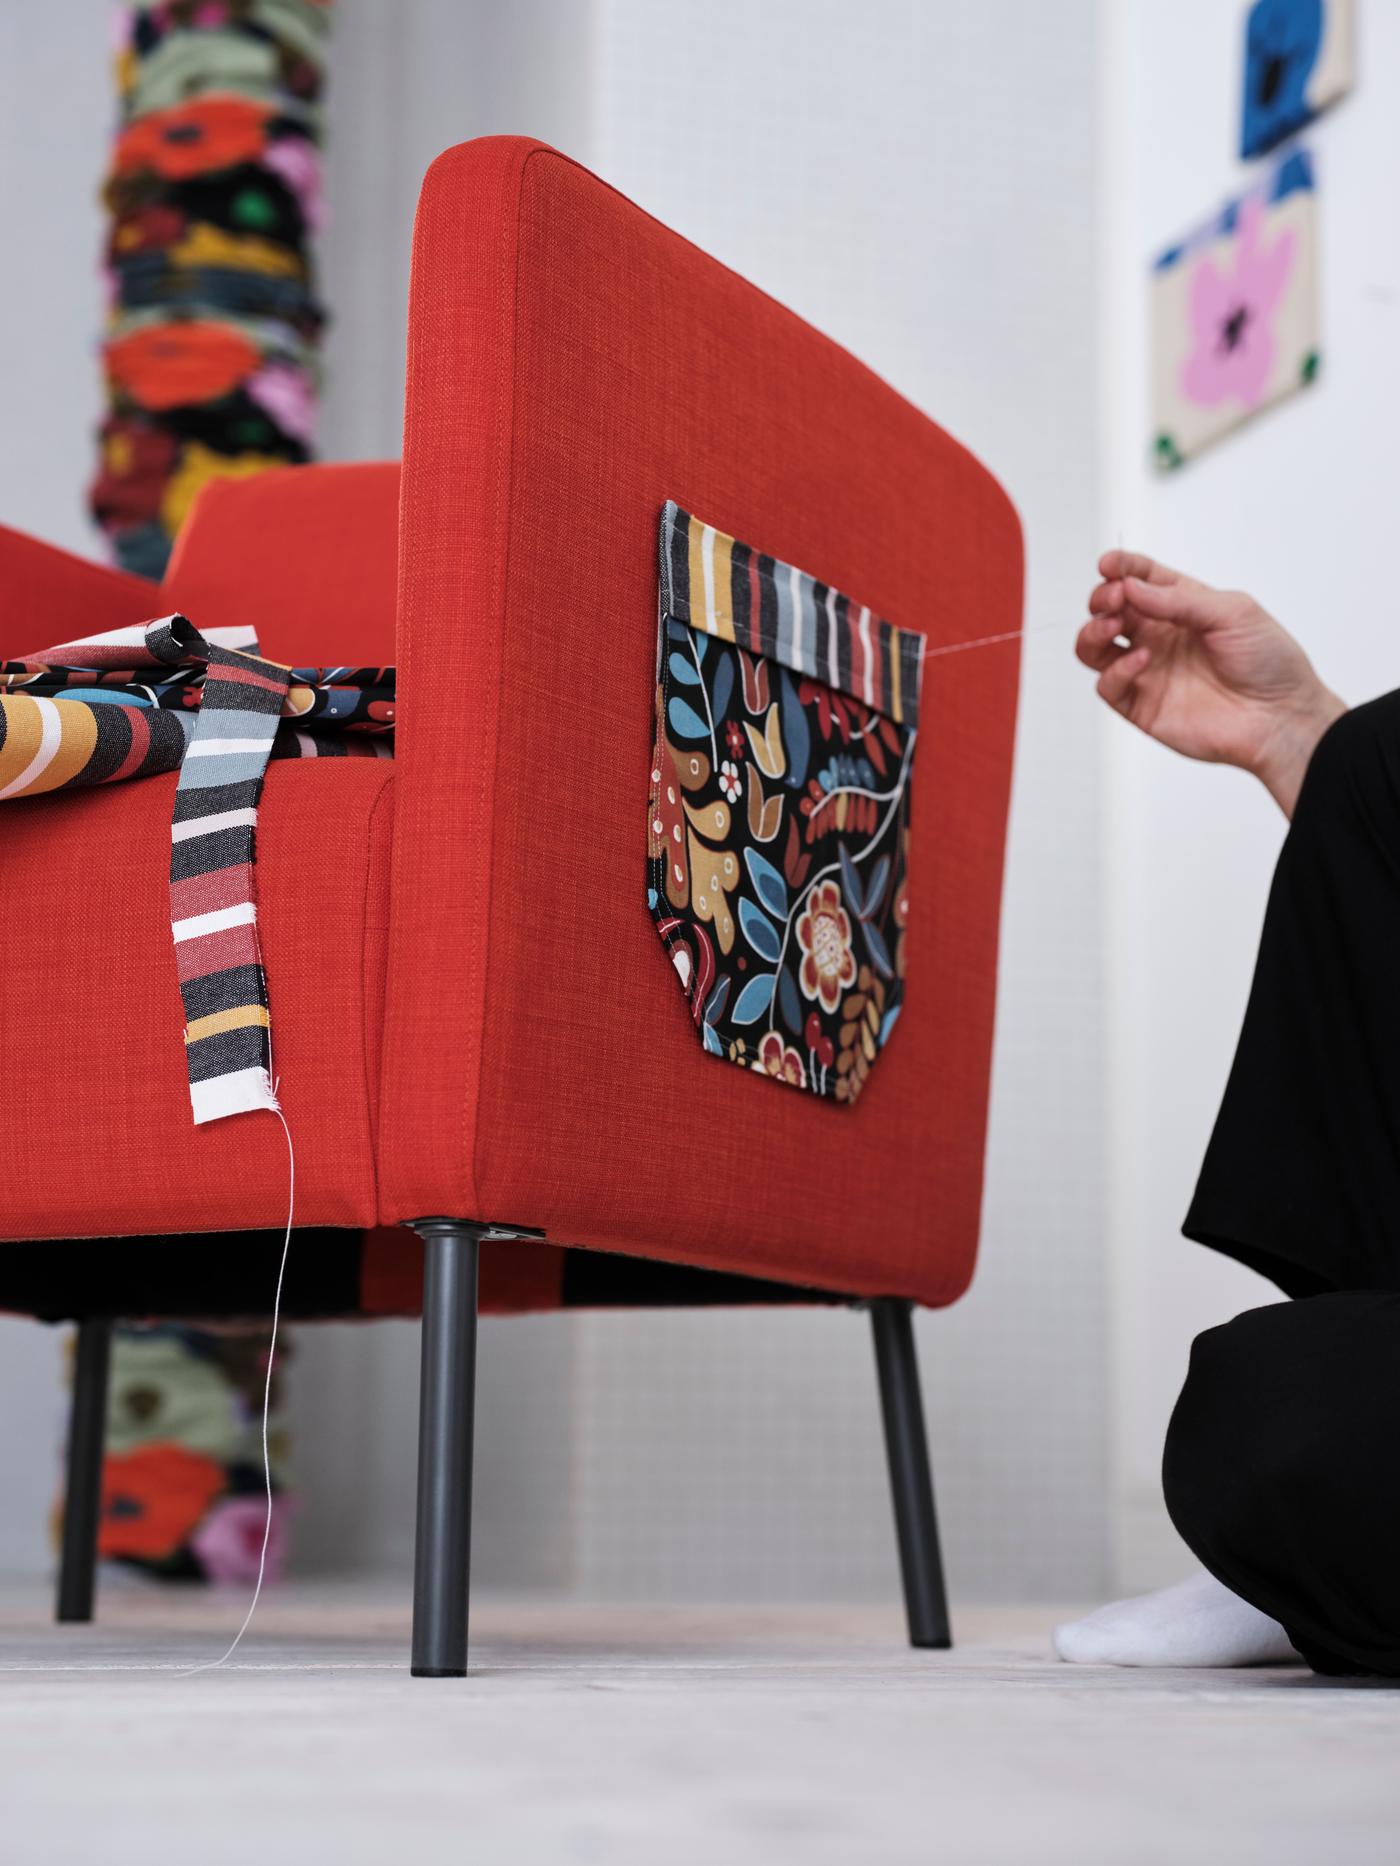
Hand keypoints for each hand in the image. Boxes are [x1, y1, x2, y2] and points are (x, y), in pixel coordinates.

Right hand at [1077, 550, 1345, 816]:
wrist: (1280, 717)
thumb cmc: (1270, 663)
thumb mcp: (1233, 612)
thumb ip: (1179, 599)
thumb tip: (1133, 587)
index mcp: (1182, 607)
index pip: (1140, 579)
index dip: (1120, 568)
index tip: (1109, 564)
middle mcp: (1159, 637)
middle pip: (1109, 610)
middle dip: (1102, 598)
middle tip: (1115, 598)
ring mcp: (1147, 671)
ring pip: (1095, 647)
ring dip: (1093, 631)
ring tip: (1113, 626)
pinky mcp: (1141, 706)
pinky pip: (1108, 685)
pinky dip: (1115, 670)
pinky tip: (1141, 661)